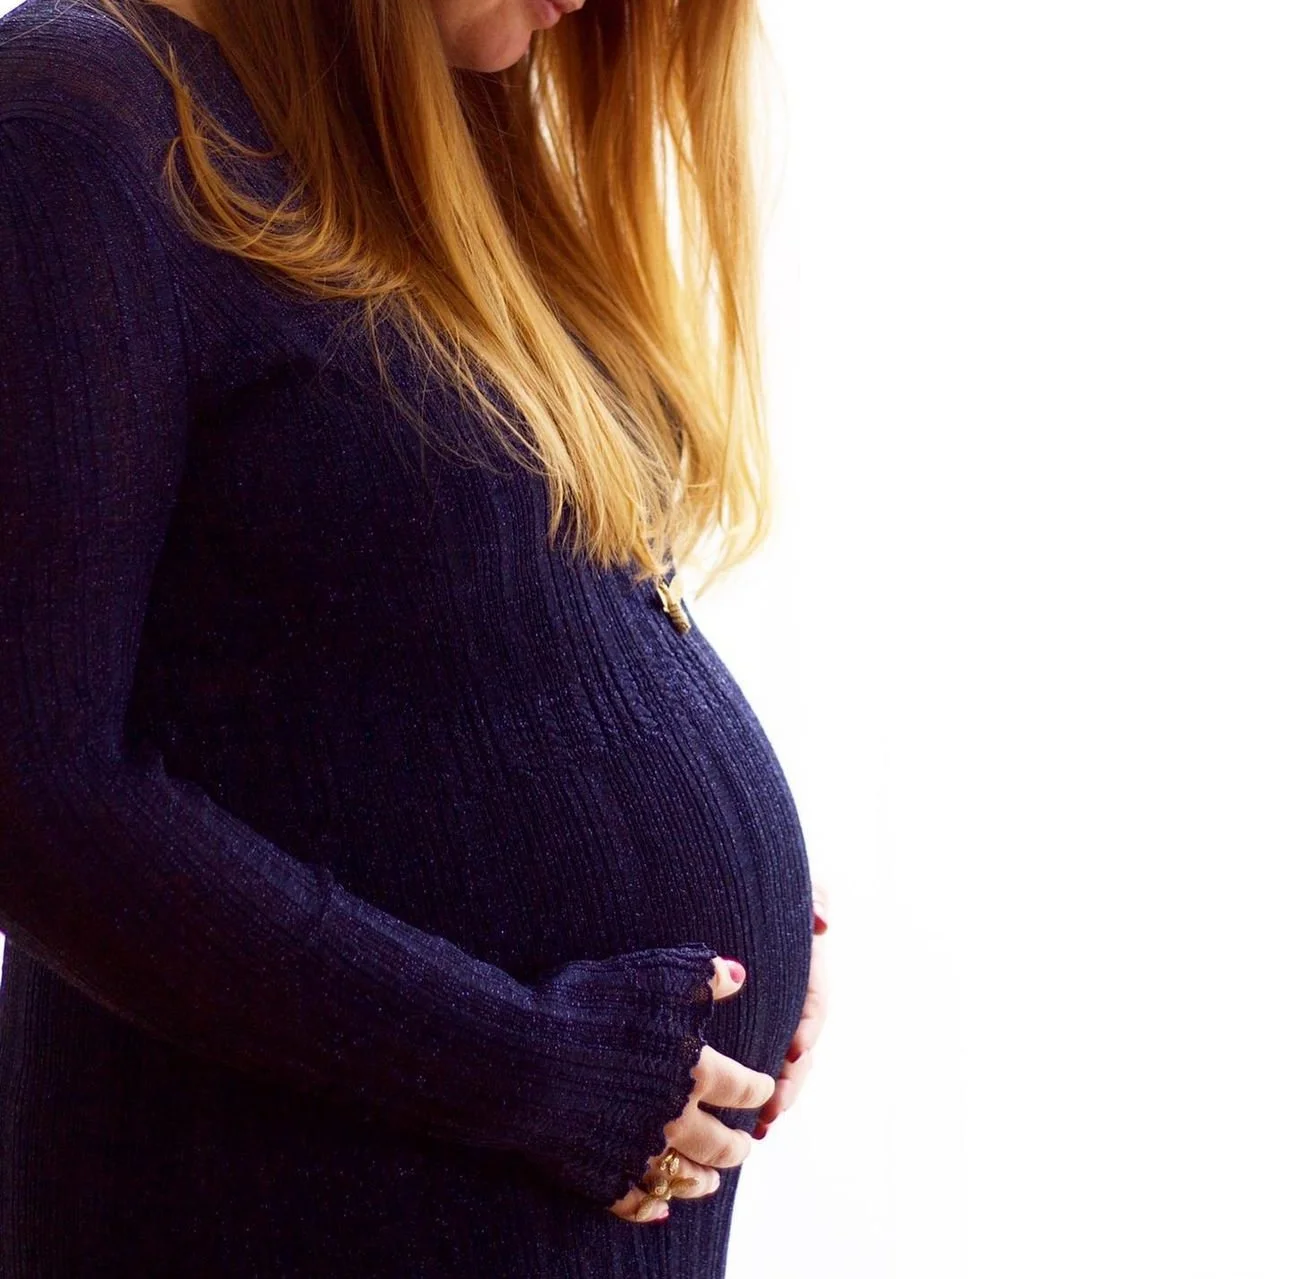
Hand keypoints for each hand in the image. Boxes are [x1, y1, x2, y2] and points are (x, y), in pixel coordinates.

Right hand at [608, 956, 773, 1223]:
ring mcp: (637, 1153)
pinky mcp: (601, 1176)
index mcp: (694, 1070)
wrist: (522, 1057)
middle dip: (737, 1144)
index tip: (765, 1088)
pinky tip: (660, 1207)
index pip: (742, 1087)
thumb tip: (741, 976)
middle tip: (746, 1145)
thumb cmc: (588, 1004)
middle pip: (720, 1143)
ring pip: (684, 1177)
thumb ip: (702, 977)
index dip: (758, 1088)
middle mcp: (674, 1118)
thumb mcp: (653, 975)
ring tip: (712, 1182)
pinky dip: (653, 1206)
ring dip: (703, 1181)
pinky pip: (636, 1201)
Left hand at [752, 880, 829, 1139]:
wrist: (712, 880)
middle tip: (775, 1108)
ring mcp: (767, 1014)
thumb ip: (812, 891)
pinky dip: (748, 1094)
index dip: (809, 1026)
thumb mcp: (786, 879)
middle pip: (801, 1046)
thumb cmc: (754, 878)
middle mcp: (789, 996)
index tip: (797, 1049)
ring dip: (774, 1097)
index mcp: (803, 966)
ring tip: (760, 1127)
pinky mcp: (741, 1027)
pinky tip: (740, 1123)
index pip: (815, 1000)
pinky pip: (751, 1064)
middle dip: (792, 1080)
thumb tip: (822, 921)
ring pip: (779, 1064)